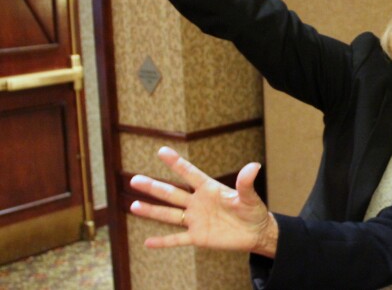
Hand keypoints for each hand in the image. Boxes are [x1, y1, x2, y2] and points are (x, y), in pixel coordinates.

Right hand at [129, 147, 277, 256]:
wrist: (255, 232)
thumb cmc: (253, 211)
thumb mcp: (250, 197)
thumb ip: (246, 183)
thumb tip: (254, 166)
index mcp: (209, 189)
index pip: (190, 174)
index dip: (176, 163)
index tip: (162, 151)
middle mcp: (198, 203)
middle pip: (172, 194)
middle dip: (154, 187)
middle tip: (134, 179)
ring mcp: (196, 220)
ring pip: (169, 215)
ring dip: (152, 211)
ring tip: (133, 205)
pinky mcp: (198, 237)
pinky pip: (177, 239)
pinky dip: (163, 242)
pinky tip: (147, 243)